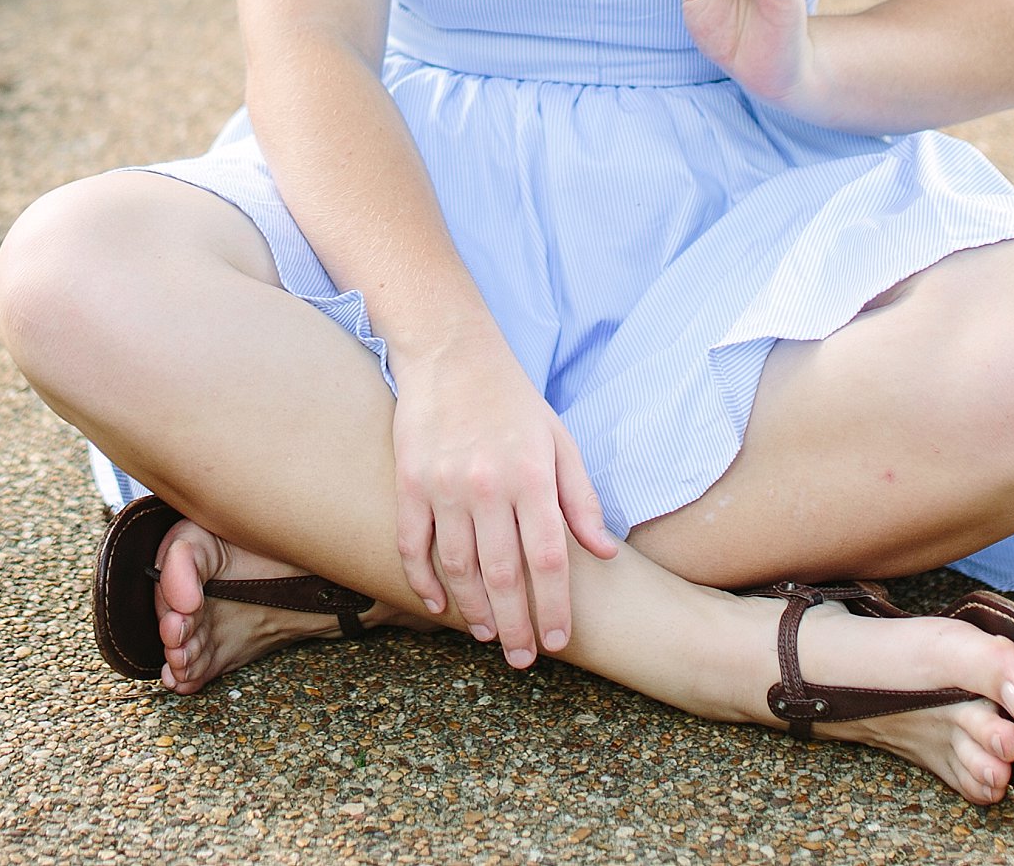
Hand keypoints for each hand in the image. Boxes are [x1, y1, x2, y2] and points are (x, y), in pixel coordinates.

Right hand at [390, 329, 617, 667]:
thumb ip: (580, 499)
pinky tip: (439, 606)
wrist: (452, 353)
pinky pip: (414, 545)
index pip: (547, 558)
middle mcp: (488, 485)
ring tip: (490, 636)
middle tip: (523, 659)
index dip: (553, 605)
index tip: (557, 640)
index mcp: (531, 477)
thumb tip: (603, 553)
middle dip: (516, 624)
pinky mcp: (410, 482)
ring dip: (474, 610)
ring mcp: (444, 485)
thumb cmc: (513, 400)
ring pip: (458, 567)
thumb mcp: (560, 441)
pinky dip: (424, 581)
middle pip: (503, 574)